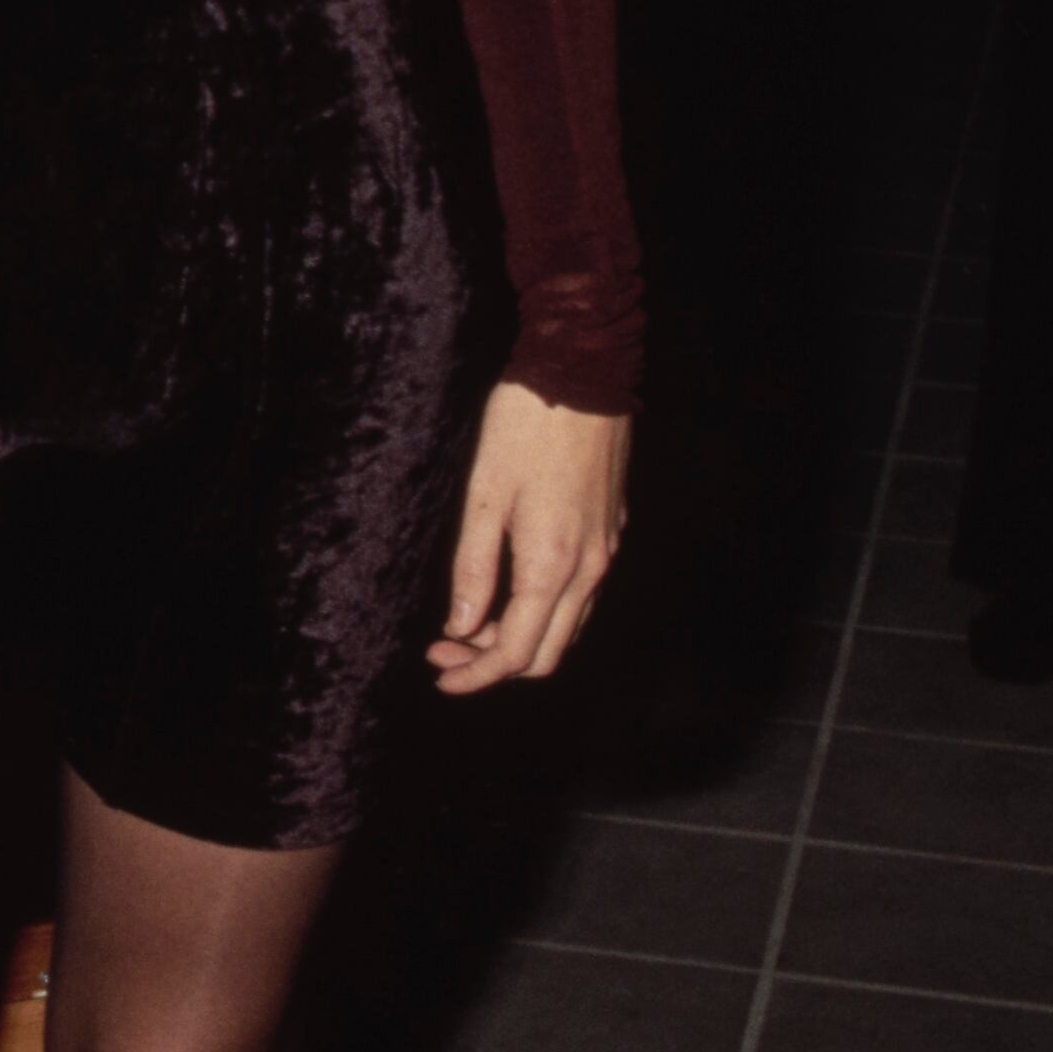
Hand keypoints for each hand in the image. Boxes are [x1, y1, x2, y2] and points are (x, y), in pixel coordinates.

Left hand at [429, 379, 624, 692]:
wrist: (583, 376)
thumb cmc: (524, 428)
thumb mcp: (484, 496)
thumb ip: (473, 568)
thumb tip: (461, 627)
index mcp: (552, 566)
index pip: (515, 652)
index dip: (476, 675)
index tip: (441, 675)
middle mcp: (589, 571)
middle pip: (546, 654)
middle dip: (493, 663)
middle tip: (444, 650)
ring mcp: (606, 553)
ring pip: (566, 628)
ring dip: (519, 639)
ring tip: (467, 625)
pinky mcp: (611, 533)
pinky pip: (581, 598)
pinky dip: (544, 614)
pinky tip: (508, 594)